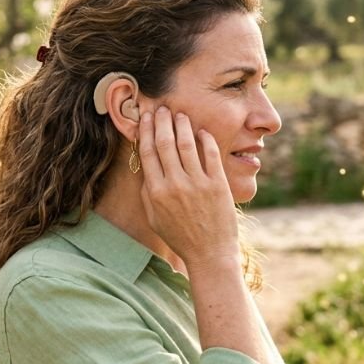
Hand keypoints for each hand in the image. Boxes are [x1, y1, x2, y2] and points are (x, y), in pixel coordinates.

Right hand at [137, 106, 240, 272]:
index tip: (145, 117)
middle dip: (161, 122)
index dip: (145, 131)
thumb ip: (148, 191)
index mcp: (156, 192)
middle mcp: (174, 185)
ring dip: (181, 126)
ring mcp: (197, 184)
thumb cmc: (180, 237)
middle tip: (161, 108)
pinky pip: (210, 155)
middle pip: (164, 143)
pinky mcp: (217, 185)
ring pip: (186, 145)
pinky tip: (201, 131)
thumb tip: (146, 166)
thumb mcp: (154, 217)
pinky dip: (205, 140)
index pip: (147, 152)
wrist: (209, 254)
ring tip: (180, 115)